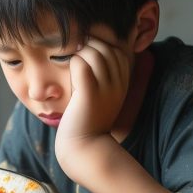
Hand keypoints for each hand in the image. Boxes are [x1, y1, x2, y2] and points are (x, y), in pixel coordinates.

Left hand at [55, 36, 131, 160]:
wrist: (83, 147)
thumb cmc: (87, 119)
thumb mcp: (101, 96)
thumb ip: (102, 76)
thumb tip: (90, 51)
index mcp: (123, 83)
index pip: (119, 50)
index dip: (103, 45)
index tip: (87, 54)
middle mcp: (118, 84)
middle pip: (107, 48)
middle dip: (89, 46)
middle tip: (76, 57)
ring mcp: (106, 88)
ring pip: (95, 52)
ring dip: (80, 53)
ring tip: (72, 65)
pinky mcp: (89, 94)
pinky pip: (82, 65)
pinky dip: (73, 63)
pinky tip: (69, 75)